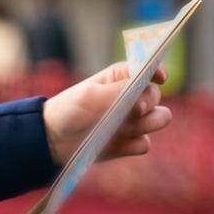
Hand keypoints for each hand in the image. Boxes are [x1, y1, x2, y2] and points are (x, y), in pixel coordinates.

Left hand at [42, 62, 172, 166]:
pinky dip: (134, 144)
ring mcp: (133, 121)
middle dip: (149, 102)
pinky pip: (144, 144)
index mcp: (120, 78)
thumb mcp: (89, 96)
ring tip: (121, 127)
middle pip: (156, 96)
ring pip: (159, 119)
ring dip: (146, 123)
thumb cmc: (69, 109)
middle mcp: (131, 98)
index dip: (157, 71)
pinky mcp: (130, 142)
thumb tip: (142, 91)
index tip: (160, 77)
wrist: (54, 139)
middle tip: (136, 109)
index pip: (147, 69)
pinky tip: (117, 143)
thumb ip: (117, 91)